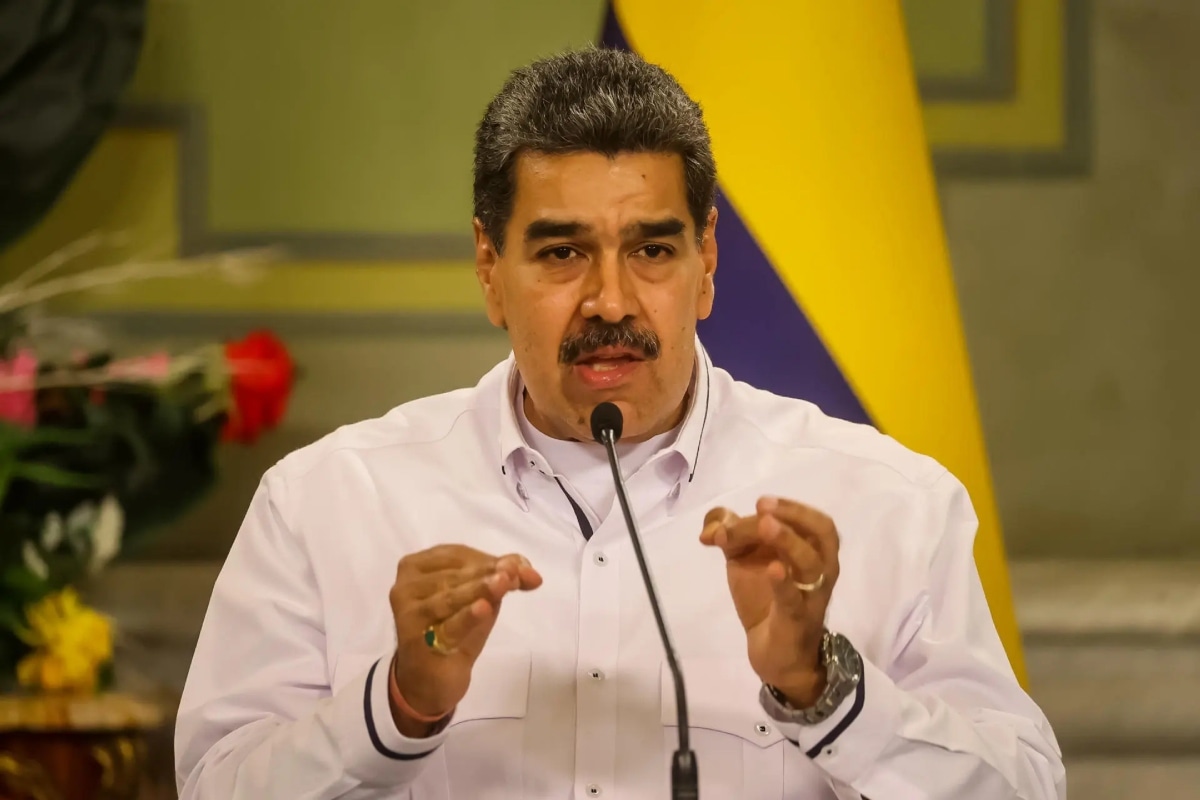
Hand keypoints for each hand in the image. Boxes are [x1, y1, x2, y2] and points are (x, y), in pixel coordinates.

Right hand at [388, 544, 541, 733]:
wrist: (428, 680)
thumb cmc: (453, 630)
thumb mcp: (481, 599)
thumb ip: (500, 579)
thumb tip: (528, 571)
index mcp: (418, 565)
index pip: (458, 555)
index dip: (491, 559)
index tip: (522, 567)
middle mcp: (406, 583)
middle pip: (455, 574)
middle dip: (490, 574)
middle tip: (518, 576)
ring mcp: (407, 610)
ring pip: (450, 596)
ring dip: (480, 590)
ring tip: (505, 583)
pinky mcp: (413, 637)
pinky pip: (446, 625)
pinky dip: (466, 616)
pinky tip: (484, 609)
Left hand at [699, 496, 838, 706]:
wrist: (775, 653)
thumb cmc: (764, 598)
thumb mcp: (743, 559)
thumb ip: (728, 534)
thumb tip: (709, 528)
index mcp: (809, 548)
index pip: (803, 518)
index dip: (781, 506)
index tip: (754, 504)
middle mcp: (819, 567)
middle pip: (822, 532)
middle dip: (795, 514)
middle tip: (764, 506)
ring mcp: (810, 595)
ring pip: (812, 564)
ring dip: (788, 541)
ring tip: (764, 525)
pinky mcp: (796, 620)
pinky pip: (794, 600)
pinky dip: (783, 582)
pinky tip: (772, 569)